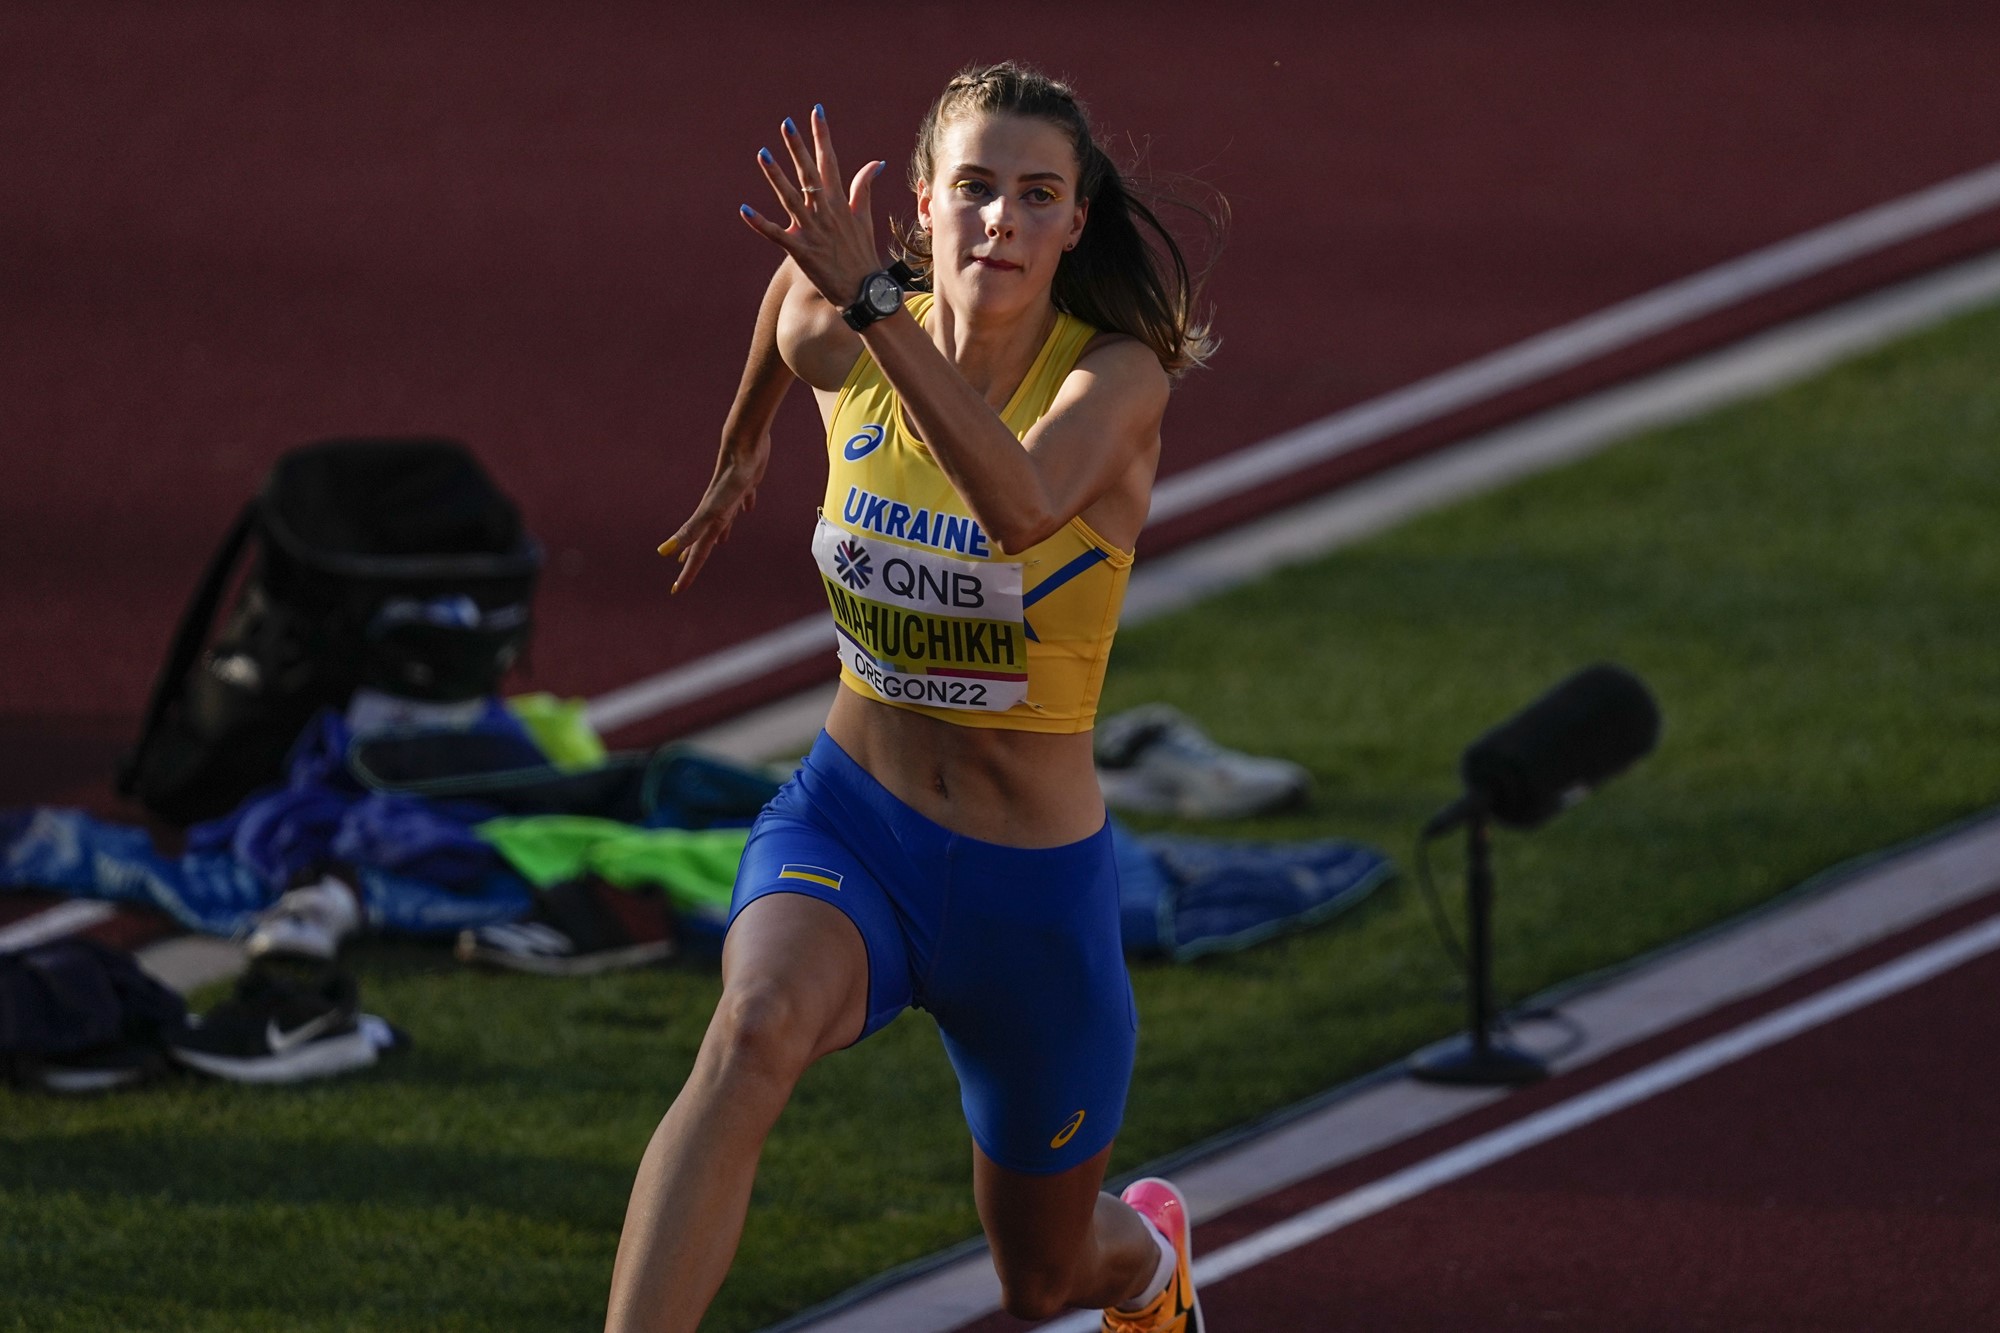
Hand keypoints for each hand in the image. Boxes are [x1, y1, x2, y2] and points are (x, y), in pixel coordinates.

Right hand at [656, 428, 769, 593]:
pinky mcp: (745, 485)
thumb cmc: (730, 479)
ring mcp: (730, 498)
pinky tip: (748, 508)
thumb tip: (665, 551)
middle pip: (707, 540)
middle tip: (687, 572)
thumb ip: (691, 531)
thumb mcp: (712, 511)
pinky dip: (744, 507)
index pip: (698, 553)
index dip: (688, 573)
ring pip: (724, 522)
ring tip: (721, 544)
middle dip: (697, 558)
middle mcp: (717, 512)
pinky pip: (743, 501)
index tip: (677, 591)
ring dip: (720, 535)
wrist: (743, 444)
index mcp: (710, 521)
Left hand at [739, 105, 886, 312]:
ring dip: (776, 176)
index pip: (830, 162)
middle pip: (809, 173)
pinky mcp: (801, 251)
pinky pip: (777, 235)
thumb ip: (863, 188)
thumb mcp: (864, 217)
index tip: (816, 112)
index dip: (822, 136)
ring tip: (763, 153)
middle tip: (786, 123)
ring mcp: (813, 231)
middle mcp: (825, 212)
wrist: (864, 290)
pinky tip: (745, 210)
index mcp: (839, 202)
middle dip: (798, 147)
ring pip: (791, 197)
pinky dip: (760, 223)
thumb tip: (875, 163)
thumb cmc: (862, 253)